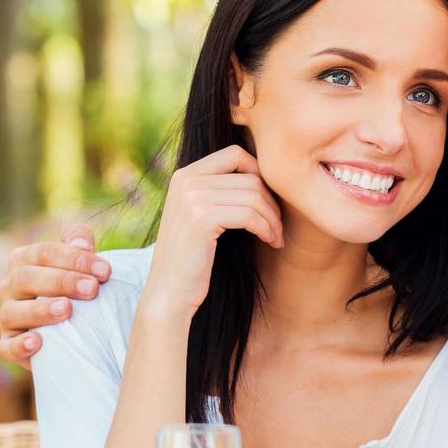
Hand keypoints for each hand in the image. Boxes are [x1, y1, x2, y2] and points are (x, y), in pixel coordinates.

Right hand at [0, 223, 108, 367]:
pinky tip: (37, 343)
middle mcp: (10, 287)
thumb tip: (83, 243)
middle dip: (61, 282)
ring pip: (12, 312)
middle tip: (92, 289)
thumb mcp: (80, 263)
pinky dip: (20, 345)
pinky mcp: (8, 345)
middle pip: (26, 278)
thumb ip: (80, 243)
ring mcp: (7, 316)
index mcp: (24, 261)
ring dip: (40, 310)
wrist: (72, 330)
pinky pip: (6, 347)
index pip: (44, 252)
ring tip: (67, 310)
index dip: (74, 259)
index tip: (105, 271)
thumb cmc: (76, 289)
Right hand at [140, 145, 283, 321]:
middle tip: (278, 227)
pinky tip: (270, 241)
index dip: (260, 174)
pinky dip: (266, 228)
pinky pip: (250, 214)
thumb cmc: (193, 259)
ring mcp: (192, 197)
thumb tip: (264, 174)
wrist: (169, 293)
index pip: (235, 154)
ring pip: (253, 195)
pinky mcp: (202, 219)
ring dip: (272, 218)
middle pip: (249, 176)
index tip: (269, 202)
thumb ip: (221, 192)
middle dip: (271, 202)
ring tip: (276, 237)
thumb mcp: (202, 216)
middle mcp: (186, 180)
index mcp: (185, 175)